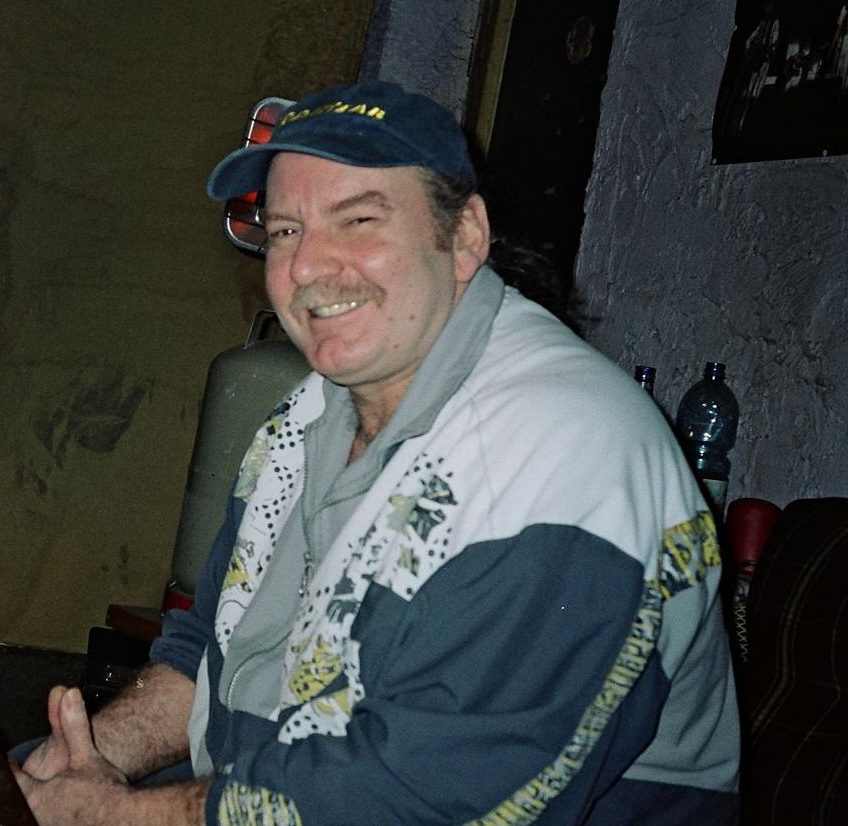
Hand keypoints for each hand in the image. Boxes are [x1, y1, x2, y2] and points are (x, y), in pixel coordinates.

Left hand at [14, 688, 129, 825]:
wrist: (123, 820)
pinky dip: (50, 811)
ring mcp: (48, 825)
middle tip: (29, 778)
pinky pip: (47, 818)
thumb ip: (73, 725)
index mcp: (35, 795)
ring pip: (32, 811)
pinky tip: (65, 805)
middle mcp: (35, 814)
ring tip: (48, 790)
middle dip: (25, 786)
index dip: (12, 768)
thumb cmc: (104, 792)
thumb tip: (67, 695)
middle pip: (20, 797)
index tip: (11, 762)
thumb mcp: (87, 754)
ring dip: (36, 800)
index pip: (13, 779)